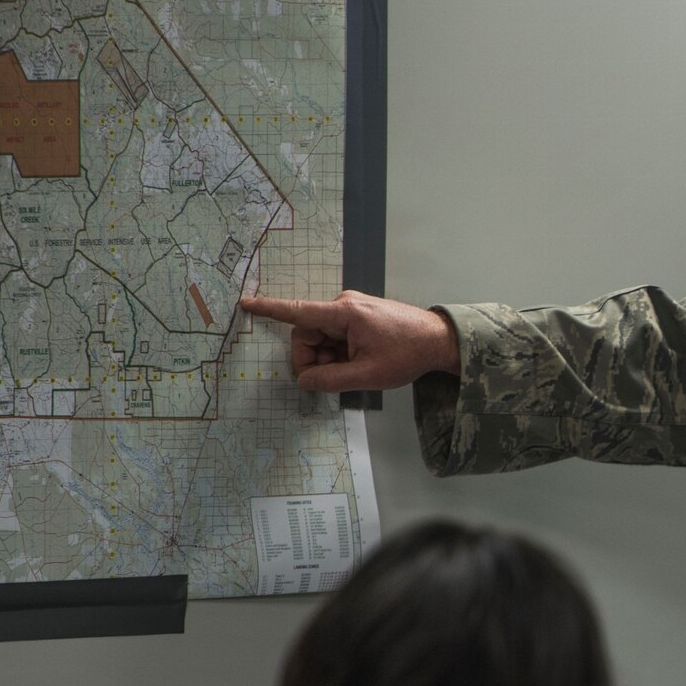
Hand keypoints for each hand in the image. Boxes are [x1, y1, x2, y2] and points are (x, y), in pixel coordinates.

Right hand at [239, 290, 461, 391]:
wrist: (439, 341)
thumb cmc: (408, 354)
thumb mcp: (367, 375)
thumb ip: (330, 380)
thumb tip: (303, 381)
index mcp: (344, 313)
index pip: (298, 311)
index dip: (269, 309)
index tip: (245, 304)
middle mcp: (344, 305)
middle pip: (307, 334)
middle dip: (311, 358)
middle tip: (329, 379)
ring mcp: (352, 309)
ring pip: (321, 338)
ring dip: (327, 358)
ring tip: (352, 371)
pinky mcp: (359, 316)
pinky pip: (335, 336)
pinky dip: (338, 353)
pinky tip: (355, 363)